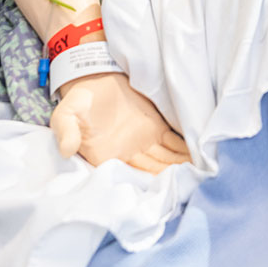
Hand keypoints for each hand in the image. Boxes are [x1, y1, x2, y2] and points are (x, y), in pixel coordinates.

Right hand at [51, 72, 190, 172]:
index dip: (146, 184)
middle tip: (192, 184)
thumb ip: (66, 130)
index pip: (129, 177)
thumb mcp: (66, 114)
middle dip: (172, 179)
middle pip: (154, 171)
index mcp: (108, 158)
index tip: (163, 188)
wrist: (95, 79)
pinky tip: (200, 156)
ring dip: (182, 167)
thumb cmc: (80, 101)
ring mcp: (144, 143)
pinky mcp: (157, 129)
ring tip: (201, 173)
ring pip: (166, 160)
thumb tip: (66, 149)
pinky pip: (173, 143)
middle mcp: (128, 156)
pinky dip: (186, 150)